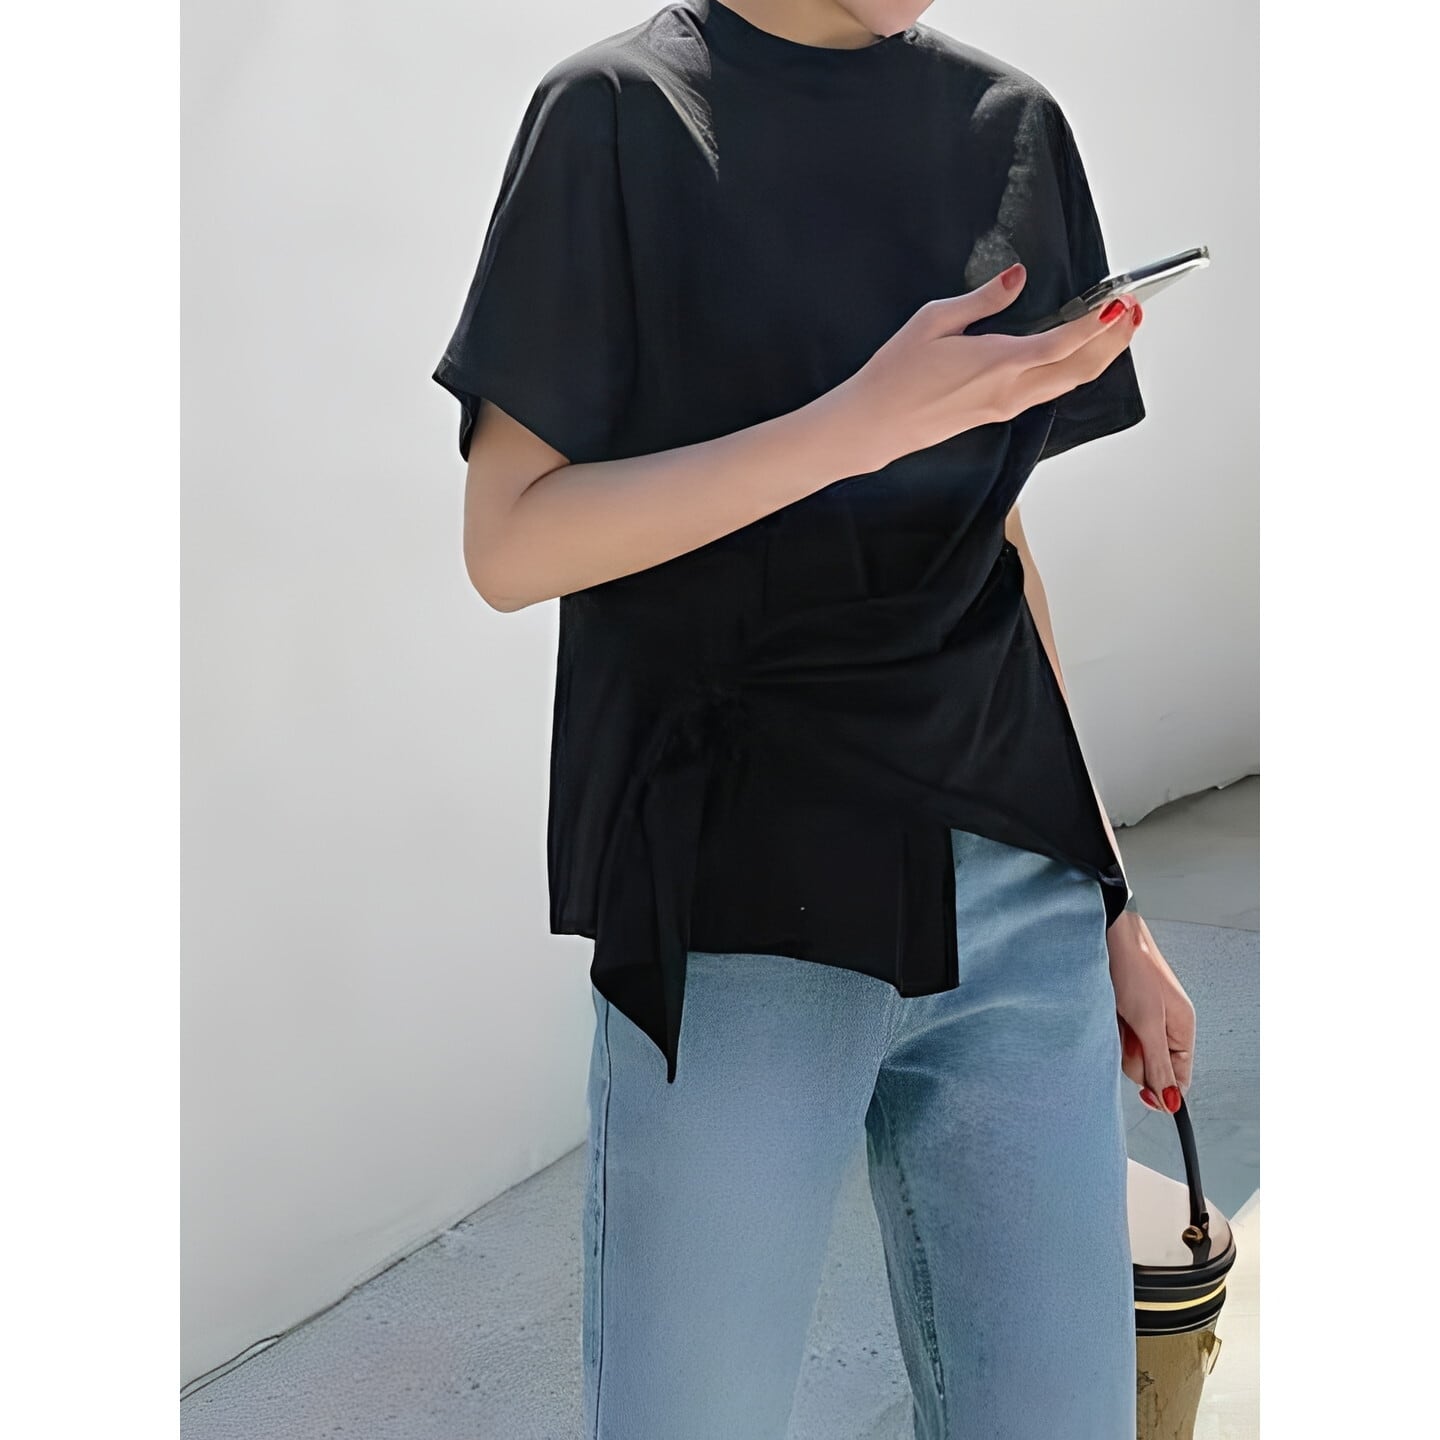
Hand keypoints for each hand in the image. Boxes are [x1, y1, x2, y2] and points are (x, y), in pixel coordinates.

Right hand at [839, 262, 1143, 467]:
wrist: (873, 424)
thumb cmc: (895, 375)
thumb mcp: (934, 321)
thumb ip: (983, 300)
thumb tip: (1017, 278)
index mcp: (999, 362)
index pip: (1065, 342)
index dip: (1098, 324)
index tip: (1119, 303)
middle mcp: (1010, 390)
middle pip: (1080, 369)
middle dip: (1113, 342)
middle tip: (1133, 313)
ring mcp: (1005, 406)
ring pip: (1067, 383)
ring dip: (1097, 358)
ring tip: (1115, 332)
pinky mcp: (996, 413)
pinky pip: (1047, 391)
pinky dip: (1072, 371)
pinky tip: (1074, 356)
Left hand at [1108, 910, 1194, 1113]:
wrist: (1108, 936)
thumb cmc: (1135, 969)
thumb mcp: (1149, 1023)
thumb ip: (1158, 1064)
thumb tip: (1171, 1101)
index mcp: (1183, 1029)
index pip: (1179, 1078)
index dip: (1162, 1089)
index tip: (1143, 1094)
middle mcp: (1165, 1027)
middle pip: (1150, 1068)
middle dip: (1135, 1057)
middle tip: (1129, 1032)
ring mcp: (1143, 1019)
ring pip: (1129, 1054)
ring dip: (1119, 1041)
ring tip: (1117, 1015)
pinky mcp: (1123, 1012)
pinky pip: (1115, 1037)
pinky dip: (1109, 1029)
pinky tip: (1108, 1011)